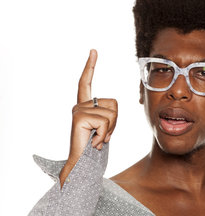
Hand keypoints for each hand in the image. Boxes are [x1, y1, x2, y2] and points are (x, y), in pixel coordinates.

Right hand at [59, 50, 117, 186]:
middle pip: (114, 104)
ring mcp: (78, 110)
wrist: (82, 165)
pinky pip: (106, 123)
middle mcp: (79, 105)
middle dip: (115, 123)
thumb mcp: (105, 128)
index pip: (86, 82)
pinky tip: (94, 142)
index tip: (94, 50)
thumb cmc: (94, 147)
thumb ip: (109, 115)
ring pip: (112, 114)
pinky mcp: (79, 118)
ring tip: (97, 139)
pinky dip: (105, 136)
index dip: (90, 65)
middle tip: (102, 136)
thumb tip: (113, 109)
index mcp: (85, 105)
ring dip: (110, 131)